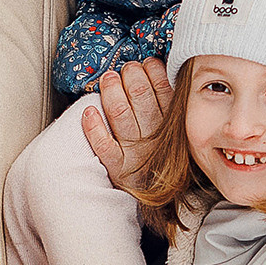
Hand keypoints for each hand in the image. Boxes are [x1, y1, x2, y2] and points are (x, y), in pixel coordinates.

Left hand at [80, 59, 172, 198]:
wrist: (162, 202)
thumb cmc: (164, 159)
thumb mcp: (177, 135)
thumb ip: (171, 108)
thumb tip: (160, 71)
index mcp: (171, 128)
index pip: (164, 92)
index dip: (153, 72)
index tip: (146, 62)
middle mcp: (153, 138)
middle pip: (141, 98)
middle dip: (131, 75)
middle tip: (126, 67)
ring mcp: (134, 153)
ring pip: (121, 115)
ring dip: (112, 92)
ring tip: (108, 78)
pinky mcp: (117, 167)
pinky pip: (104, 146)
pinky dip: (94, 128)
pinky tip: (88, 111)